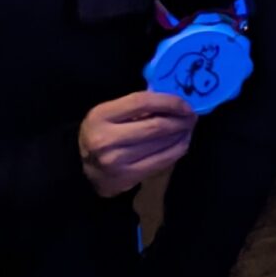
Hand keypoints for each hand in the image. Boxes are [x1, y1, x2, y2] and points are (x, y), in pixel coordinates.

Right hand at [77, 92, 196, 197]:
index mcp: (100, 116)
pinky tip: (182, 142)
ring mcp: (116, 161)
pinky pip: (163, 160)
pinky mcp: (128, 177)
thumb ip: (138, 105)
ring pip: (163, 143)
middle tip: (192, 116)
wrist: (83, 169)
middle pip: (157, 125)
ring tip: (188, 128)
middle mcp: (106, 139)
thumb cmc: (102, 133)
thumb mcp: (110, 113)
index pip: (142, 102)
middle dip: (181, 119)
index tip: (185, 103)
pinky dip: (178, 149)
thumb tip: (175, 99)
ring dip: (182, 134)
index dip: (169, 101)